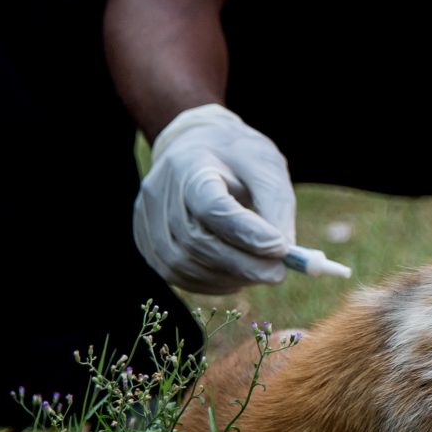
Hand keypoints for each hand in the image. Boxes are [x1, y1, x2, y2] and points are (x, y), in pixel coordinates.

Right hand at [132, 103, 294, 293]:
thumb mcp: (265, 167)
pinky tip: (238, 276)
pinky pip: (177, 275)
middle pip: (196, 240)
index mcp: (190, 165)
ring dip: (229, 276)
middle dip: (242, 263)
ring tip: (262, 272)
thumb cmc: (238, 158)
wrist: (197, 148)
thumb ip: (276, 206)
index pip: (212, 206)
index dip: (246, 232)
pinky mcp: (147, 243)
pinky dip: (212, 282)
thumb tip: (285, 252)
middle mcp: (160, 192)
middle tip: (279, 273)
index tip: (282, 248)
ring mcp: (146, 220)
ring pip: (184, 264)